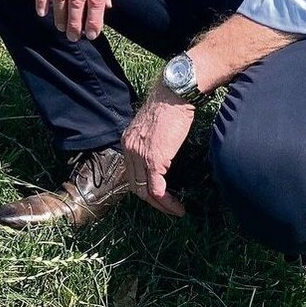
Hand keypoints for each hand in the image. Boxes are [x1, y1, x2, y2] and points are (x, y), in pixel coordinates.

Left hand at [120, 83, 192, 216]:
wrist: (173, 95)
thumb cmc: (169, 107)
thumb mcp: (153, 127)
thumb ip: (151, 142)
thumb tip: (162, 156)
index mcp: (128, 142)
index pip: (131, 173)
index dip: (144, 187)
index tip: (159, 196)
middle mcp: (130, 149)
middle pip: (135, 185)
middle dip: (152, 201)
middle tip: (168, 208)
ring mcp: (140, 155)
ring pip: (145, 190)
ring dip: (161, 205)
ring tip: (175, 211)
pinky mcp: (154, 158)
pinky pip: (157, 187)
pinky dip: (166, 201)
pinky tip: (177, 206)